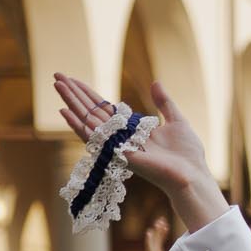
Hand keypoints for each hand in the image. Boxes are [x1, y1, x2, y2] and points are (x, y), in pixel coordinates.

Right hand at [53, 76, 216, 216]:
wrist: (194, 174)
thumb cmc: (187, 154)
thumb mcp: (176, 121)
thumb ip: (164, 103)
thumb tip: (155, 83)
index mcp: (132, 128)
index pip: (104, 107)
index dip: (88, 93)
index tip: (73, 78)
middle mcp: (121, 136)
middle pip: (91, 111)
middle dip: (74, 94)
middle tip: (56, 76)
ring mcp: (117, 145)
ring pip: (88, 120)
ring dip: (72, 103)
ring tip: (57, 85)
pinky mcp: (118, 154)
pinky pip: (94, 138)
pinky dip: (79, 125)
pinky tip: (65, 112)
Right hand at [142, 216, 174, 250]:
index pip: (155, 245)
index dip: (159, 234)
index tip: (164, 225)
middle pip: (153, 242)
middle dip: (157, 231)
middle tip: (161, 219)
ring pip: (152, 244)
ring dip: (156, 233)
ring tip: (159, 222)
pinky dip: (150, 241)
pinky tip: (150, 232)